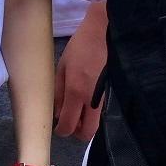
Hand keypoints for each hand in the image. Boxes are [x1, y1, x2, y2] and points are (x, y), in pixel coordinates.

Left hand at [55, 3, 108, 142]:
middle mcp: (91, 100)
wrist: (105, 31)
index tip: (55, 125)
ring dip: (84, 124)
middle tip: (68, 122)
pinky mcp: (109, 92)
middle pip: (87, 133)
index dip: (60, 130)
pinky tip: (83, 100)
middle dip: (76, 133)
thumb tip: (56, 111)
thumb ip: (57, 92)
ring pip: (95, 124)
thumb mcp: (62, 65)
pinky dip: (90, 113)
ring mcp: (103, 97)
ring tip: (74, 110)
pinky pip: (98, 112)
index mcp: (76, 92)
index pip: (67, 125)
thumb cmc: (81, 45)